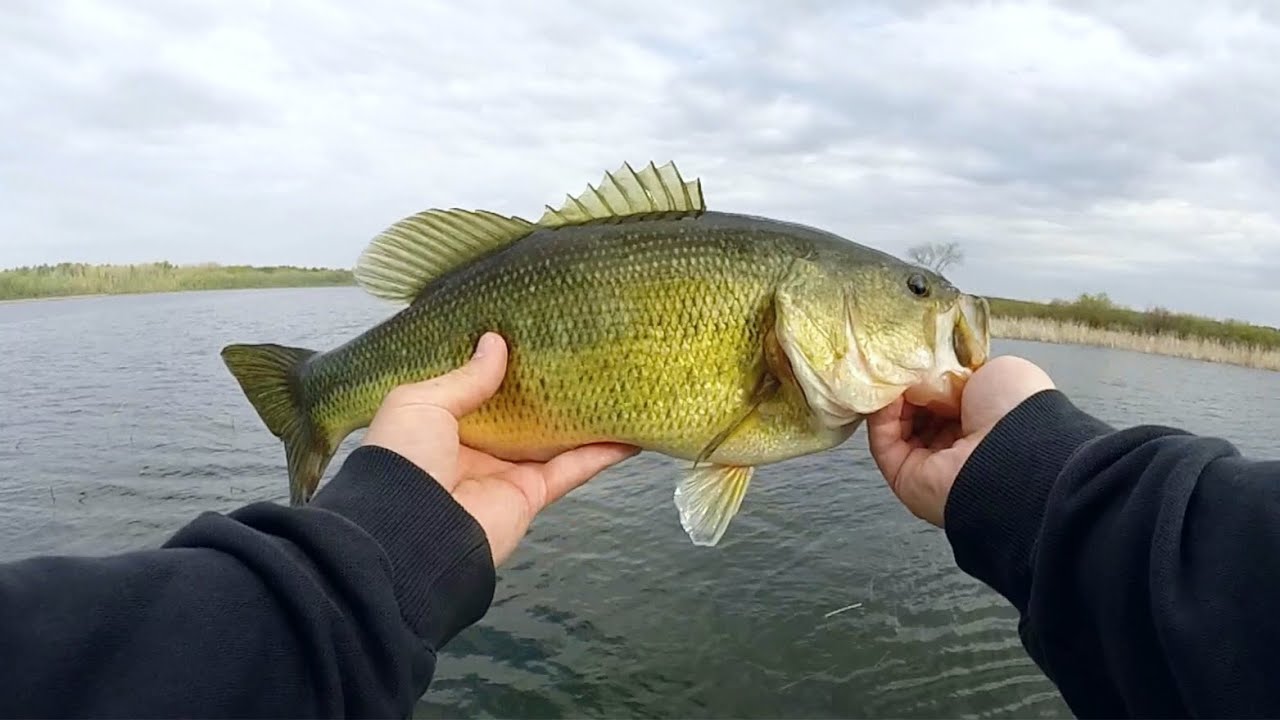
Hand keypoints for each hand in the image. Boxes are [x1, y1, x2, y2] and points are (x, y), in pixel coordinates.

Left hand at [361, 332, 639, 564]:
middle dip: (547, 387)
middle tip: (581, 353)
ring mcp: (505, 472)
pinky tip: (631, 433)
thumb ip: (465, 377)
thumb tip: (496, 343)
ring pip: (554, 439)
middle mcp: (475, 446)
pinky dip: (602, 454)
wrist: (411, 534)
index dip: (502, 364)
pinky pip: (572, 469)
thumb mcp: (420, 403)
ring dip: (584, 418)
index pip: (478, 388)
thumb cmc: (404, 460)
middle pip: (522, 412)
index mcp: (440, 423)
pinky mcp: (531, 495)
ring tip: (617, 387)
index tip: (530, 333)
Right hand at [866, 355, 1054, 526]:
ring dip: (890, 398)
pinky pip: (882, 442)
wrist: (1014, 454)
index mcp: (982, 422)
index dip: (926, 375)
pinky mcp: (904, 476)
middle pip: (915, 409)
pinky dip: (880, 416)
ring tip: (892, 377)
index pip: (941, 396)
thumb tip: (924, 372)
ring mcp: (929, 463)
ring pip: (894, 425)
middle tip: (900, 365)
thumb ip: (955, 371)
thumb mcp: (991, 371)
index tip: (915, 357)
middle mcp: (956, 445)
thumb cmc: (1015, 412)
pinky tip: (888, 395)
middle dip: (904, 385)